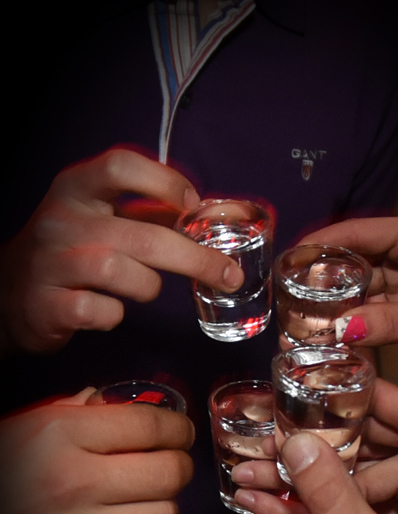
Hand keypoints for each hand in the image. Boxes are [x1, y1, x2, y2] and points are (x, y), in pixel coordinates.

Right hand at [0, 148, 243, 354]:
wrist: (9, 292)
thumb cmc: (69, 252)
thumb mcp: (100, 219)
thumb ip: (146, 213)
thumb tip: (203, 215)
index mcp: (76, 189)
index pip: (120, 166)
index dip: (163, 182)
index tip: (192, 205)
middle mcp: (61, 220)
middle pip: (141, 235)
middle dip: (194, 258)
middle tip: (227, 274)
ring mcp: (50, 263)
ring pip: (120, 272)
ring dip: (147, 286)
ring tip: (145, 289)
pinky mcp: (48, 304)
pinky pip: (99, 310)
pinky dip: (115, 314)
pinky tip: (110, 311)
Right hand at [0, 388, 194, 513]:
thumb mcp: (21, 431)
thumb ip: (71, 413)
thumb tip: (110, 403)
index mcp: (59, 436)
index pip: (149, 426)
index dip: (177, 428)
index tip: (180, 432)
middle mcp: (74, 483)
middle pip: (169, 472)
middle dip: (179, 465)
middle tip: (170, 464)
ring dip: (162, 505)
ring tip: (144, 499)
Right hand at [301, 211, 397, 387]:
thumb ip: (387, 323)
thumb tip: (336, 330)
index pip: (360, 231)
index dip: (321, 243)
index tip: (286, 259)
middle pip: (356, 256)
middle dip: (323, 277)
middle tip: (287, 295)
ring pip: (362, 283)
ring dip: (336, 301)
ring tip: (303, 317)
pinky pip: (374, 304)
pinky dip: (355, 317)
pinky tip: (332, 330)